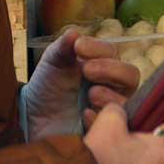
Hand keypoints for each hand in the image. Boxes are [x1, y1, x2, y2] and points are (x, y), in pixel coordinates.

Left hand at [24, 28, 138, 140]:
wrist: (32, 117)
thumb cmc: (46, 86)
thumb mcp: (52, 62)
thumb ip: (62, 47)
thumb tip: (74, 32)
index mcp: (99, 64)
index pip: (112, 52)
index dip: (98, 48)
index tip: (78, 47)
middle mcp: (110, 85)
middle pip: (131, 75)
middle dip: (111, 69)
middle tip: (87, 70)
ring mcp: (108, 109)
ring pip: (127, 101)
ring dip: (110, 95)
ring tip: (90, 94)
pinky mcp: (103, 131)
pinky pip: (115, 127)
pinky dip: (101, 118)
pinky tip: (84, 115)